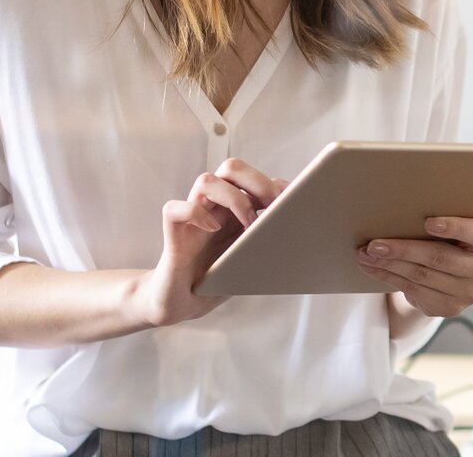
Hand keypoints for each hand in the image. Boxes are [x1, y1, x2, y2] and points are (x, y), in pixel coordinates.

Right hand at [127, 159, 286, 325]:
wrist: (179, 304)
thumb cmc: (214, 281)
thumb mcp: (248, 259)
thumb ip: (266, 242)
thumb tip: (298, 235)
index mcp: (234, 210)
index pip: (253, 179)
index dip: (275, 183)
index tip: (296, 197)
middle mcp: (213, 208)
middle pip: (231, 168)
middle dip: (257, 181)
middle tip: (274, 206)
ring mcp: (192, 219)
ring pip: (205, 181)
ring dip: (232, 197)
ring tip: (249, 223)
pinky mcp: (173, 236)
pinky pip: (174, 209)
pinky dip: (194, 213)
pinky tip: (212, 229)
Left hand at [357, 215, 472, 317]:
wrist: (457, 275)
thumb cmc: (457, 239)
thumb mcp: (463, 225)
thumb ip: (459, 211)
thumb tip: (439, 186)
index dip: (455, 227)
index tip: (428, 222)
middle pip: (440, 258)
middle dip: (404, 249)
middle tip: (375, 243)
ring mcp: (468, 294)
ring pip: (421, 276)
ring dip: (389, 264)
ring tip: (366, 254)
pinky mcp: (448, 308)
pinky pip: (413, 290)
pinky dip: (389, 277)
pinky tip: (373, 267)